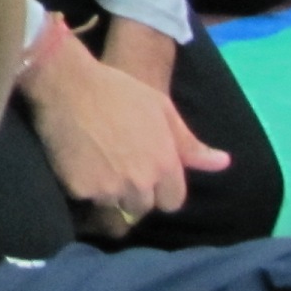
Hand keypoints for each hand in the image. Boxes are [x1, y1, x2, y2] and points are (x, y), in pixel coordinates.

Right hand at [19, 30, 227, 238]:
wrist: (66, 82)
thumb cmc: (117, 90)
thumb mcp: (161, 109)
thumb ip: (190, 143)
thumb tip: (223, 163)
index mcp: (165, 164)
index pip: (172, 201)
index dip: (159, 189)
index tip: (143, 173)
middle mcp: (141, 181)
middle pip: (142, 207)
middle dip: (132, 193)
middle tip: (115, 167)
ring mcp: (110, 187)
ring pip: (113, 205)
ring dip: (107, 192)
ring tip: (94, 164)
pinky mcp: (80, 189)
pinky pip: (85, 198)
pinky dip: (81, 186)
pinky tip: (75, 162)